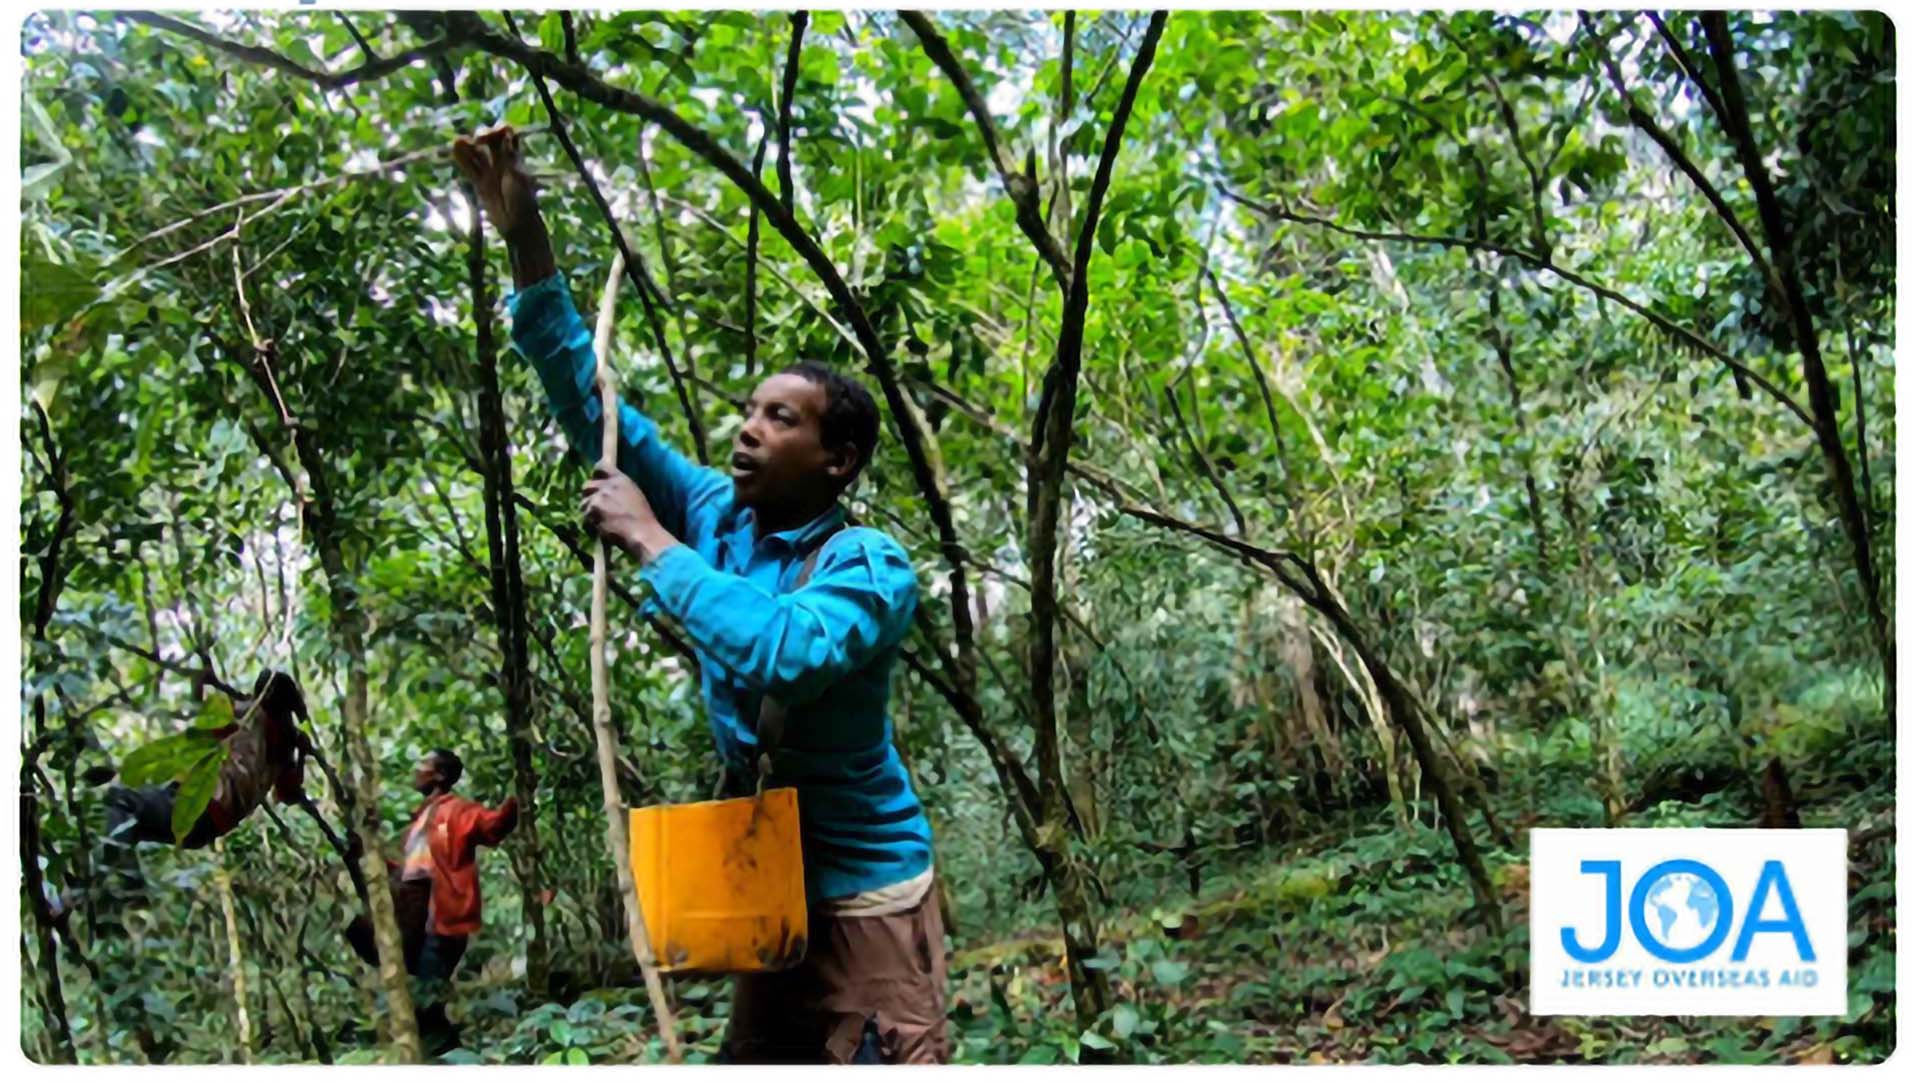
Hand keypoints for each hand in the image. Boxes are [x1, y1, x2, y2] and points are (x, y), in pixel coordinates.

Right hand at [451, 125, 541, 240]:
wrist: (517, 224)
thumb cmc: (523, 200)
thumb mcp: (519, 175)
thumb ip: (511, 156)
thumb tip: (506, 134)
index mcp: (515, 157)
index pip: (506, 133)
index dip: (498, 130)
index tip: (493, 137)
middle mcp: (501, 161)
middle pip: (489, 139)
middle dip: (482, 134)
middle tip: (477, 141)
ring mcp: (490, 171)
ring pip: (476, 152)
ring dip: (468, 145)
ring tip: (460, 142)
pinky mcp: (480, 183)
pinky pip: (469, 167)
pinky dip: (461, 158)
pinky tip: (455, 150)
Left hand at [581, 460, 678, 561]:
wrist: (641, 533)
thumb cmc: (642, 518)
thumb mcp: (634, 495)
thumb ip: (619, 488)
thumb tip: (607, 488)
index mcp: (620, 480)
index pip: (600, 467)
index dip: (595, 474)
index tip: (595, 479)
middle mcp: (607, 486)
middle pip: (587, 485)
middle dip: (589, 495)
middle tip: (595, 505)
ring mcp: (598, 498)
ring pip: (584, 502)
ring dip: (589, 511)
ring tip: (600, 520)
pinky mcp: (592, 511)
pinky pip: (585, 516)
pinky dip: (590, 522)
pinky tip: (601, 527)